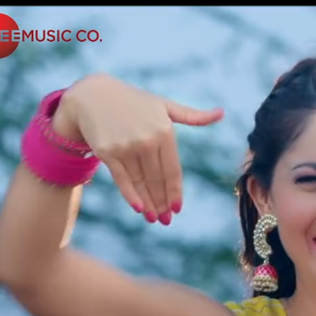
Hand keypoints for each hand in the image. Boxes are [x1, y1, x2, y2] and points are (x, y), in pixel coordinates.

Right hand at [56, 73, 223, 223]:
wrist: (94, 95)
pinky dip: (130, 195)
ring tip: (154, 219)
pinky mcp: (107, 152)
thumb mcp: (164, 105)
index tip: (178, 208)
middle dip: (162, 202)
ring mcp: (125, 147)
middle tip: (167, 220)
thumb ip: (192, 116)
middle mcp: (146, 141)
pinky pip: (122, 179)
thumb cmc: (135, 102)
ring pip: (140, 182)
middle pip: (157, 180)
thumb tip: (221, 113)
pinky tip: (139, 208)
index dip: (175, 192)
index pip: (173, 170)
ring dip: (148, 203)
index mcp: (164, 132)